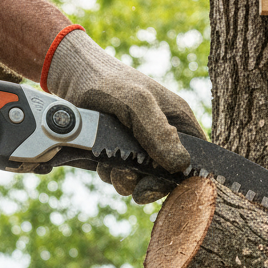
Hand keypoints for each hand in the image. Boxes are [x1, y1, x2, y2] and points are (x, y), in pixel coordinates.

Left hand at [44, 27, 205, 202]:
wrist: (69, 80)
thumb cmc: (109, 81)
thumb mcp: (136, 102)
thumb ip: (158, 132)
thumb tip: (180, 164)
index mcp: (179, 121)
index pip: (197, 158)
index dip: (187, 177)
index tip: (165, 184)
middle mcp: (162, 138)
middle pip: (168, 177)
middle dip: (150, 184)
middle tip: (137, 188)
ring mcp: (139, 149)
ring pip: (141, 181)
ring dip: (125, 180)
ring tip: (110, 165)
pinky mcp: (117, 156)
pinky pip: (120, 177)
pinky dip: (110, 175)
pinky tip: (100, 162)